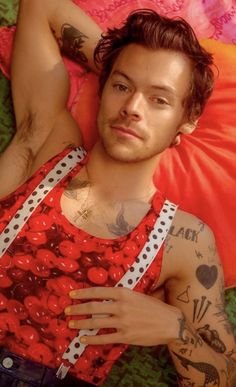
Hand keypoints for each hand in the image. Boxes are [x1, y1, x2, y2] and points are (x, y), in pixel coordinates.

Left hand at [65, 287, 181, 345]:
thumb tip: (105, 296)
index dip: (83, 293)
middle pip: (93, 307)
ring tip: (71, 324)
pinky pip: (104, 338)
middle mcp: (121, 306)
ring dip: (81, 323)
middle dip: (77, 309)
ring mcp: (122, 322)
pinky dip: (92, 339)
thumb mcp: (137, 295)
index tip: (71, 294)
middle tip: (67, 310)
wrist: (170, 323)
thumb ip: (122, 296)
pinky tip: (84, 339)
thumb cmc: (154, 307)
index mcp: (124, 293)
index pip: (98, 292)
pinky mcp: (125, 336)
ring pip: (96, 322)